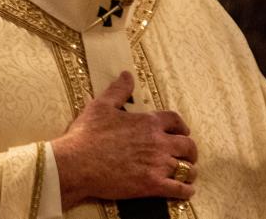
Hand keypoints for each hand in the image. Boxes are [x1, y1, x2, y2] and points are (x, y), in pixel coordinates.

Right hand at [51, 71, 197, 209]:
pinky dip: (186, 191)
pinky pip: (179, 189)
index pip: (175, 120)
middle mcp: (157, 142)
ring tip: (187, 173)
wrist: (76, 163)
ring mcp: (156, 164)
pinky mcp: (152, 185)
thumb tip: (127, 74)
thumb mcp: (101, 105)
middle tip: (187, 155)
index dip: (181, 126)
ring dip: (189, 170)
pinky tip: (186, 191)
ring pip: (186, 168)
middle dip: (190, 150)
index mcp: (147, 122)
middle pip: (187, 145)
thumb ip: (118, 90)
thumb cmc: (87, 134)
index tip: (181, 131)